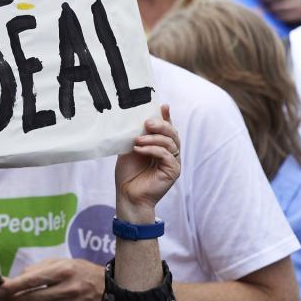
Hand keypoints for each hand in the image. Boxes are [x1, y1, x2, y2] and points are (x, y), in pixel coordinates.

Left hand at [0, 258, 106, 300]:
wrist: (107, 288)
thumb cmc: (80, 271)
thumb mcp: (61, 262)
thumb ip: (38, 269)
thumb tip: (15, 279)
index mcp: (64, 271)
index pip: (34, 279)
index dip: (15, 286)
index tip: (0, 289)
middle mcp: (67, 289)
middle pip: (33, 298)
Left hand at [115, 105, 180, 220]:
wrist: (127, 195)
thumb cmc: (128, 173)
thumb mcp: (131, 148)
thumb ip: (138, 134)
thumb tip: (141, 118)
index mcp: (162, 145)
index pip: (167, 128)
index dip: (167, 117)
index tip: (162, 106)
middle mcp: (170, 152)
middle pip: (172, 133)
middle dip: (161, 125)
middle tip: (147, 123)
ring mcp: (173, 162)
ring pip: (171, 142)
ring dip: (154, 138)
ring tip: (138, 141)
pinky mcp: (173, 171)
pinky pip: (166, 155)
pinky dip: (153, 150)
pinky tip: (139, 149)